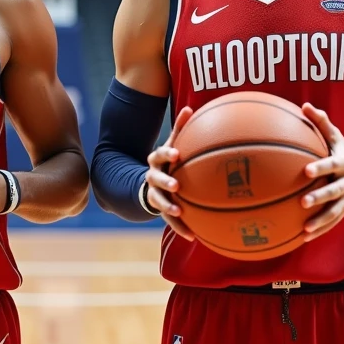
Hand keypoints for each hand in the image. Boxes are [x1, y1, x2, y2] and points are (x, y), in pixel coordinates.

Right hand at [143, 107, 195, 241]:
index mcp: (156, 160)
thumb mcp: (172, 144)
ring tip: (179, 212)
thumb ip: (181, 129)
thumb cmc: (170, 161)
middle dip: (165, 182)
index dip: (167, 154)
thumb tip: (190, 108)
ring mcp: (154, 194)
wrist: (150, 183)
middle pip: (155, 179)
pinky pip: (169, 220)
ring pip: (158, 201)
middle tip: (176, 185)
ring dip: (168, 207)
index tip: (177, 154)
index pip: (160, 154)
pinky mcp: (160, 210)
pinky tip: (193, 235)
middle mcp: (152, 177)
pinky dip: (180, 227)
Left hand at [300, 103, 343, 241]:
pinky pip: (333, 222)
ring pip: (335, 212)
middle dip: (319, 197)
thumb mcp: (338, 138)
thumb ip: (322, 123)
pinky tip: (303, 237)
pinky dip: (321, 230)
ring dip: (320, 221)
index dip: (320, 167)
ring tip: (305, 228)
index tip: (305, 170)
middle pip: (334, 191)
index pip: (331, 165)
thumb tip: (304, 105)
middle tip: (302, 202)